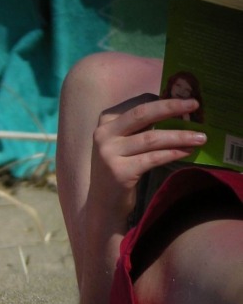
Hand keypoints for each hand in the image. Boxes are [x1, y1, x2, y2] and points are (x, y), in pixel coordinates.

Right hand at [88, 93, 205, 228]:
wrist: (103, 202)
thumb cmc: (120, 168)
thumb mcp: (123, 143)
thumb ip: (140, 127)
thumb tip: (177, 111)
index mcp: (105, 123)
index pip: (137, 104)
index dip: (163, 100)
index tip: (184, 100)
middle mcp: (104, 135)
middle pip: (142, 114)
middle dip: (171, 107)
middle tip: (194, 104)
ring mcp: (109, 154)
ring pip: (151, 138)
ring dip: (179, 136)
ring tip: (200, 137)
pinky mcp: (119, 172)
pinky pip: (153, 158)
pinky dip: (172, 153)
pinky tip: (187, 152)